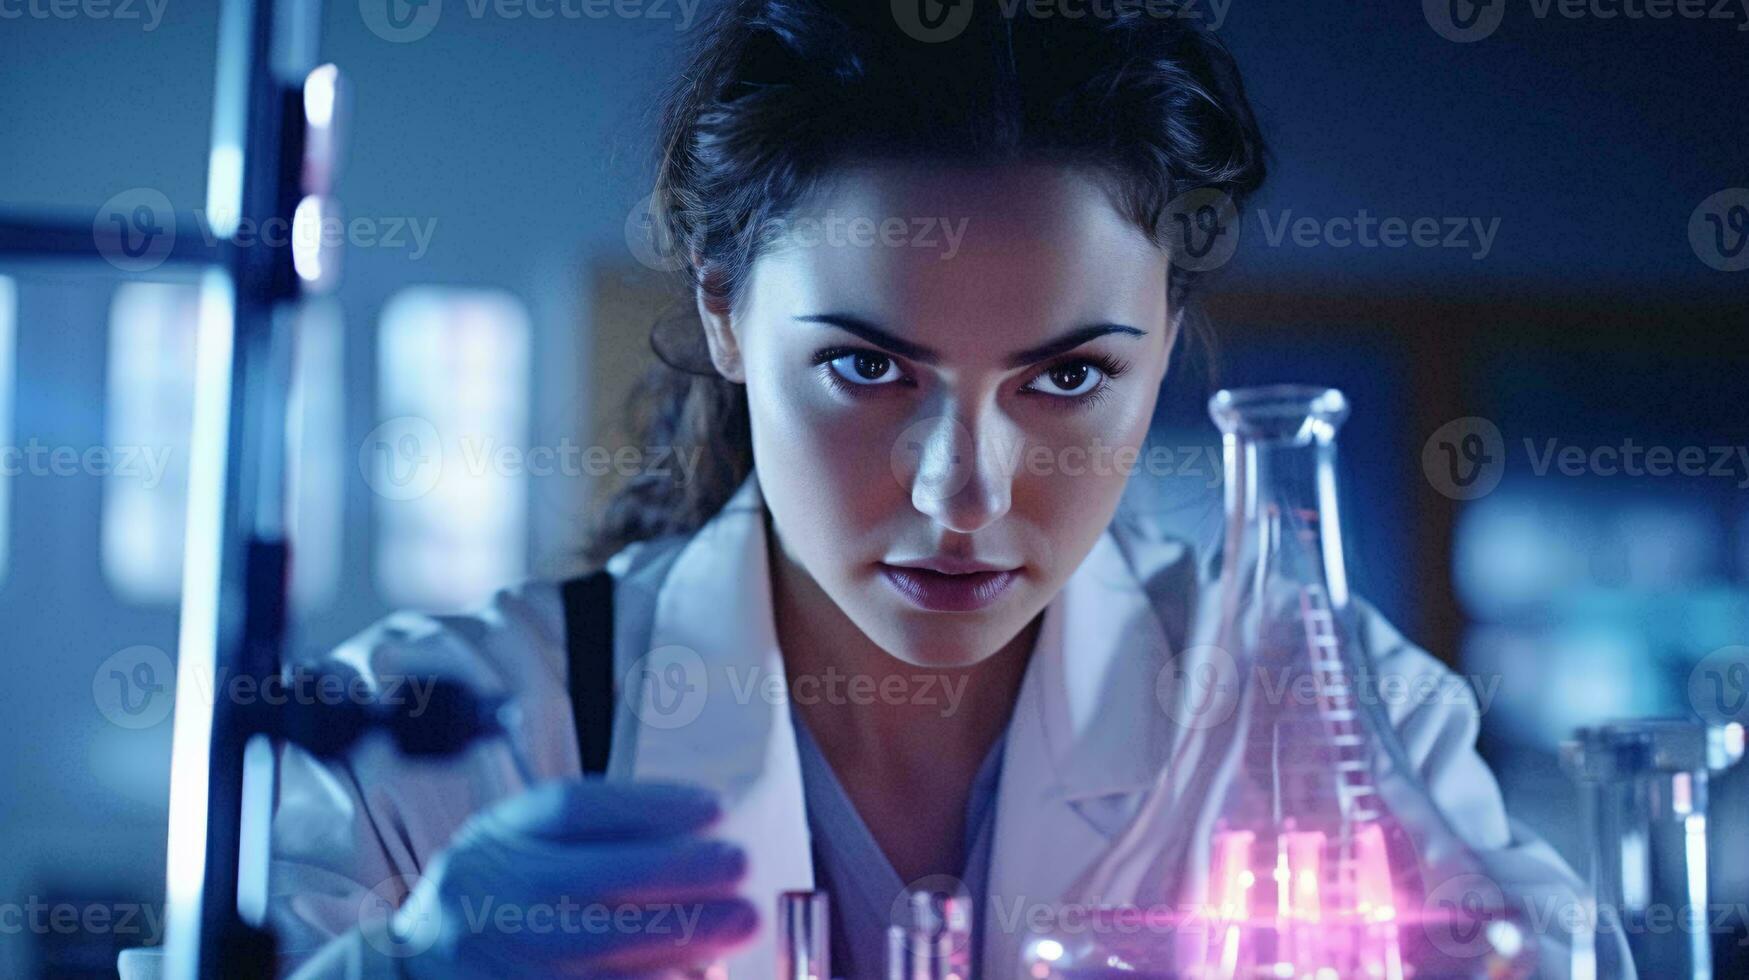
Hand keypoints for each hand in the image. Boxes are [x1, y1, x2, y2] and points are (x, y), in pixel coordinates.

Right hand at [392, 780, 756, 978]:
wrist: (425, 962)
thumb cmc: (504, 883)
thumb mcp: (530, 830)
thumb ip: (605, 818)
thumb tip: (704, 815)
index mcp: (505, 841)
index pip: (573, 809)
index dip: (650, 806)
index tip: (716, 807)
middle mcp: (501, 901)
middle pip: (593, 885)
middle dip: (679, 878)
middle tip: (742, 869)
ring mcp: (512, 966)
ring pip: (601, 958)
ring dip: (681, 944)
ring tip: (737, 924)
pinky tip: (701, 975)